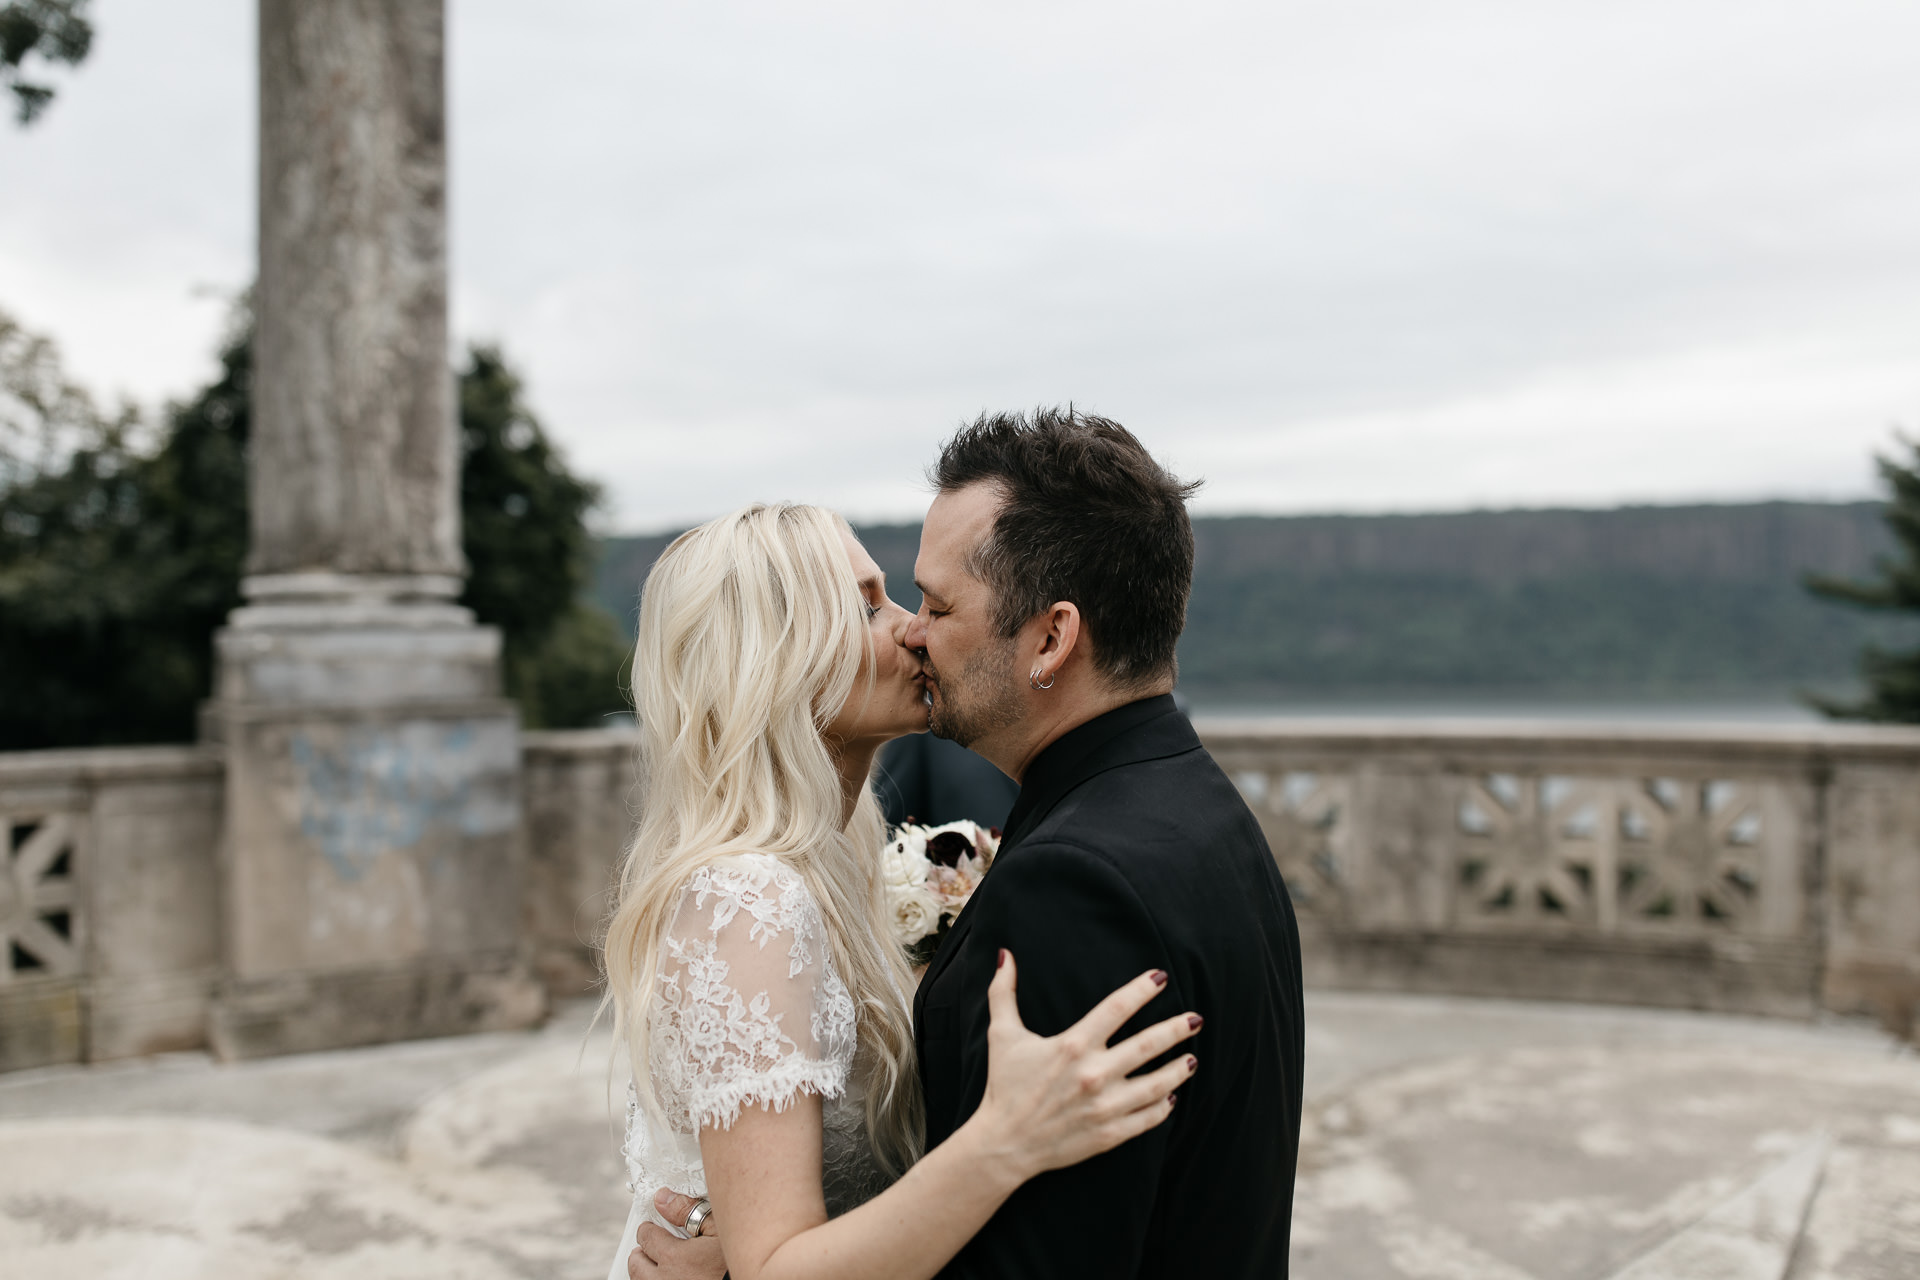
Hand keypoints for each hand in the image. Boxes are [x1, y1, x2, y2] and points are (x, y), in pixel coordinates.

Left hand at [628, 1188, 725, 1278]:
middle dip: (642, 1251)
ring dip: (646, 1271)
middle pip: (636, 1264)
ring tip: (658, 1265)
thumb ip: (689, 1211)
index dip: (650, 1228)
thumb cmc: (737, 1261)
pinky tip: (672, 1276)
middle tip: (650, 1245)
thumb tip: (664, 1198)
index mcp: (674, 1258)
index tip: (654, 1227)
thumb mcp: (720, 1229)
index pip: (646, 1237)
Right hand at [965, 951, 1198, 1183]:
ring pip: (1157, 1084)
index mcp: (1073, 1046)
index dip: (1142, 990)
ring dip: (1178, 1069)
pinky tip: (1171, 1095)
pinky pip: (1148, 1117)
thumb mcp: (1003, 1035)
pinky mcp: (1110, 1134)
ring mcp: (1105, 1106)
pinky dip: (1164, 1106)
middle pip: (1149, 1044)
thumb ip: (1003, 992)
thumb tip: (1004, 954)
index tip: (1161, 978)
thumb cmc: (1005, 1086)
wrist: (1004, 1144)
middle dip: (1177, 1029)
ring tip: (1192, 1058)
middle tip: (1196, 1019)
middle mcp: (1094, 1074)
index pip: (1117, 1008)